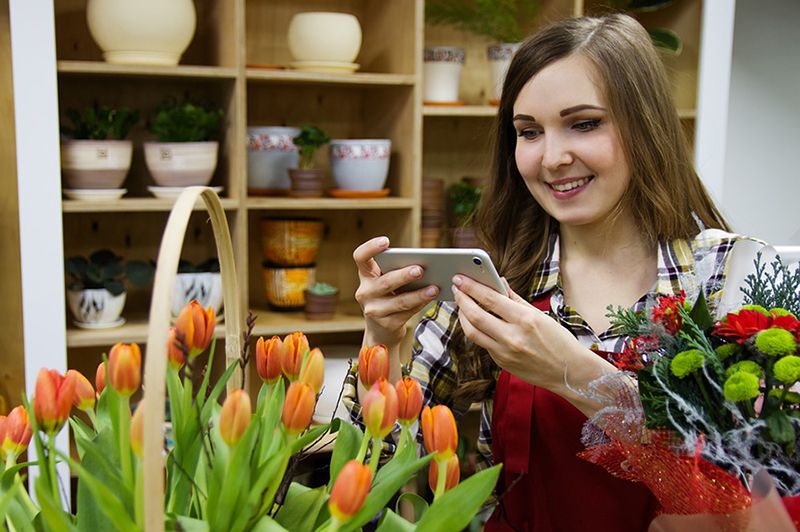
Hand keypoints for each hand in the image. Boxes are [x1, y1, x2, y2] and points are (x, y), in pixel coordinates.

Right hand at [353, 237, 439, 346]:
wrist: (381, 330)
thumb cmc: (389, 297)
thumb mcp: (387, 283)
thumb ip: (397, 271)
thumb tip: (424, 264)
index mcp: (365, 275)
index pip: (360, 257)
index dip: (370, 248)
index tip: (386, 241)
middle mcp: (365, 292)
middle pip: (385, 282)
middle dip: (403, 275)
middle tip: (420, 270)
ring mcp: (374, 310)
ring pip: (399, 301)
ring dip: (419, 294)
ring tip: (435, 287)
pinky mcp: (386, 324)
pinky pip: (407, 313)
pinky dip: (421, 304)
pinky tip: (432, 298)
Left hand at [451, 275, 602, 391]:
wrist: (569, 372)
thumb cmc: (558, 340)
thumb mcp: (539, 315)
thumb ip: (515, 299)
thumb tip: (499, 282)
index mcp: (525, 319)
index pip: (490, 299)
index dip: (471, 287)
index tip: (461, 278)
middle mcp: (512, 336)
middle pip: (475, 315)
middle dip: (461, 299)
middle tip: (456, 288)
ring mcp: (505, 352)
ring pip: (472, 332)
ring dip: (462, 316)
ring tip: (461, 304)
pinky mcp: (501, 362)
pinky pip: (482, 343)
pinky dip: (476, 329)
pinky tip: (474, 320)